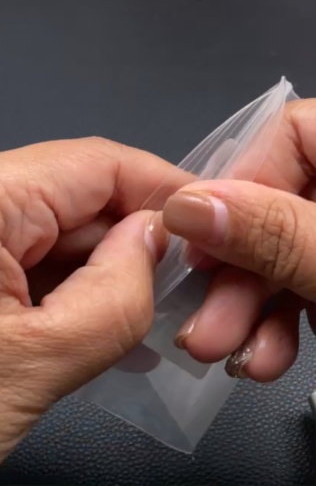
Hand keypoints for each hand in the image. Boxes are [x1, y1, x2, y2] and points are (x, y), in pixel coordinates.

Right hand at [162, 99, 315, 381]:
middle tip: (205, 324)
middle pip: (276, 203)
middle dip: (235, 271)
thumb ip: (276, 234)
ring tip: (227, 353)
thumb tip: (187, 207)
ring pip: (285, 255)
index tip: (201, 241)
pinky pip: (306, 288)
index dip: (237, 183)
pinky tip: (265, 359)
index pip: (287, 131)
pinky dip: (280, 325)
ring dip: (248, 308)